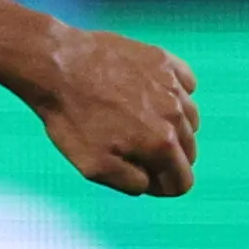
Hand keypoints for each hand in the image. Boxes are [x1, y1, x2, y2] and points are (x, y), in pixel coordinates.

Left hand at [28, 22, 198, 199]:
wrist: (58, 65)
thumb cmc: (72, 118)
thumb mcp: (93, 166)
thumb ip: (130, 181)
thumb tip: (151, 183)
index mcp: (161, 143)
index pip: (183, 180)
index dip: (165, 186)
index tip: (146, 178)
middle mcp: (176, 113)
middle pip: (189, 151)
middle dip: (168, 158)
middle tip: (136, 150)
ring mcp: (173, 84)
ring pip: (190, 119)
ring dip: (172, 128)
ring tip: (140, 123)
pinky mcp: (166, 61)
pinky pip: (186, 85)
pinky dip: (176, 95)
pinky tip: (152, 96)